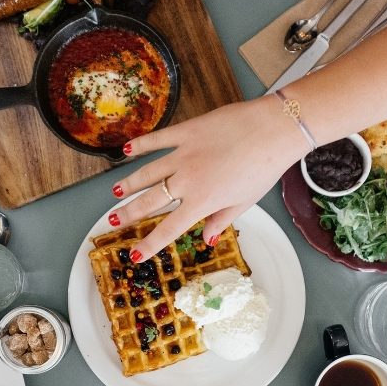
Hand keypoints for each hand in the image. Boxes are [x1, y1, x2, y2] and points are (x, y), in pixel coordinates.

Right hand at [108, 96, 306, 260]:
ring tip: (115, 192)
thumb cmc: (264, 168)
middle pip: (150, 201)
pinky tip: (127, 151)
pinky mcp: (187, 132)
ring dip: (129, 183)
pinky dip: (141, 145)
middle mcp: (187, 181)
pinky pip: (158, 140)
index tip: (134, 255)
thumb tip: (208, 238)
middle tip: (113, 221)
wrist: (273, 130)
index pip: (168, 229)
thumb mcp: (245, 202)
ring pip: (147, 172)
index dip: (149, 244)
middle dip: (129, 213)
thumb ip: (222, 220)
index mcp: (202, 202)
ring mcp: (183, 154)